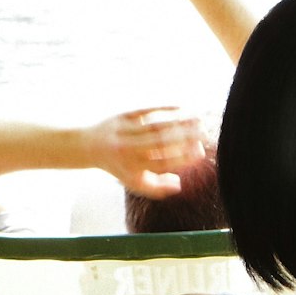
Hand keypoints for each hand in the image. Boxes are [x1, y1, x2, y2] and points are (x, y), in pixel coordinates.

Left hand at [82, 106, 208, 185]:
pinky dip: (165, 108)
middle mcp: (129, 150)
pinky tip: (182, 107)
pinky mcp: (124, 116)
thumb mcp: (135, 182)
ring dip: (179, 121)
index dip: (182, 158)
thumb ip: (157, 187)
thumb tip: (179, 184)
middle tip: (204, 133)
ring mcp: (126, 131)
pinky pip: (147, 111)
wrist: (90, 147)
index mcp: (133, 168)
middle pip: (161, 143)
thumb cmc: (119, 167)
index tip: (199, 152)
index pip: (162, 163)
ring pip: (156, 125)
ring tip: (198, 119)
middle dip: (185, 137)